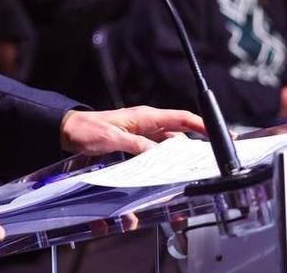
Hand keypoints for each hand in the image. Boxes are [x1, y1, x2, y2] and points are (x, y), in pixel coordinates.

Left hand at [60, 106, 205, 155]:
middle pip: (180, 133)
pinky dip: (164, 159)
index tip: (219, 132)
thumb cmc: (87, 130)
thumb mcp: (111, 138)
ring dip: (178, 155)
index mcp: (146, 117)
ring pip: (169, 144)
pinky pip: (156, 151)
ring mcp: (142, 133)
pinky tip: (166, 170)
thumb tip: (157, 154)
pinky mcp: (135, 143)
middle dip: (196, 142)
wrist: (67, 130)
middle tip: (209, 157)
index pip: (181, 118)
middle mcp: (147, 124)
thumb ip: (135, 145)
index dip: (202, 125)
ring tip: (190, 168)